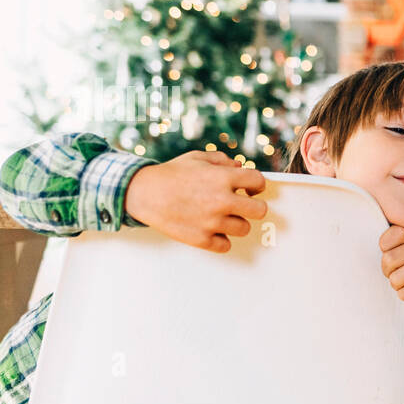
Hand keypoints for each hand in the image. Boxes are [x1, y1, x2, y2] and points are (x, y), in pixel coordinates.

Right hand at [124, 151, 267, 253]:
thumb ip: (222, 160)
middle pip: (260, 211)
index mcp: (223, 178)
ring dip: (236, 223)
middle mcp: (221, 200)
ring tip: (222, 216)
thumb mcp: (196, 158)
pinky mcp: (201, 239)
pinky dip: (221, 239)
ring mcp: (212, 222)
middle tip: (243, 206)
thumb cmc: (170, 175)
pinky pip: (226, 245)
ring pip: (244, 229)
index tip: (251, 189)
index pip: (258, 182)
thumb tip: (239, 167)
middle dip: (254, 207)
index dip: (257, 185)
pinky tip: (212, 230)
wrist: (143, 193)